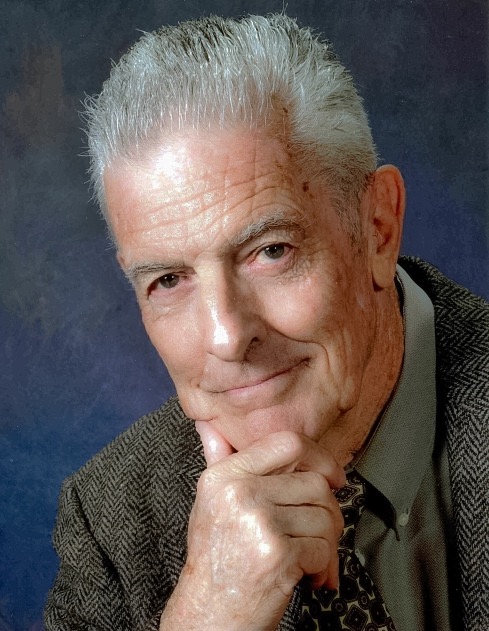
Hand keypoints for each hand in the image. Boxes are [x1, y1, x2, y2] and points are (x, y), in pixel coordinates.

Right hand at [160, 424, 344, 630]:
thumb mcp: (209, 501)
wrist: (208, 614)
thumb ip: (217, 460)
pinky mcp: (277, 554)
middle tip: (320, 530)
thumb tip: (210, 425)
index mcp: (224, 476)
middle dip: (328, 511)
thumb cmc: (214, 557)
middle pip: (315, 483)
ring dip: (327, 542)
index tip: (332, 475)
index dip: (319, 457)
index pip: (286, 443)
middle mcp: (239, 493)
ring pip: (324, 517)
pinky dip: (323, 565)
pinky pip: (323, 548)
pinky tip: (306, 574)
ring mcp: (258, 522)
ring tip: (310, 555)